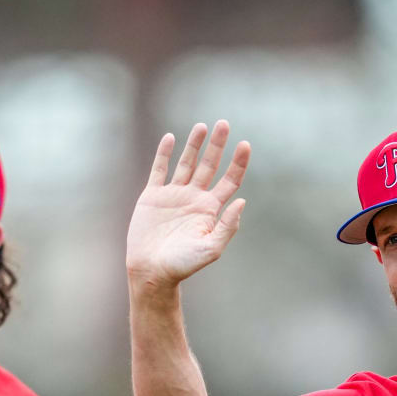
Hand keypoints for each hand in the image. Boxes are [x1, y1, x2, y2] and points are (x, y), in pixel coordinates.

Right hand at [126, 120, 250, 287]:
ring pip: (186, 163)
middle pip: (209, 165)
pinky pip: (159, 169)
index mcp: (210, 209)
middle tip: (224, 123)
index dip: (238, 162)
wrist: (152, 271)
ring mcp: (173, 195)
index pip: (229, 180)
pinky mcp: (152, 196)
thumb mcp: (211, 249)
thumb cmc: (183, 265)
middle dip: (217, 145)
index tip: (245, 144)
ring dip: (194, 144)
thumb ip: (227, 227)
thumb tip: (242, 201)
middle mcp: (194, 198)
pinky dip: (164, 153)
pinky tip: (170, 138)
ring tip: (202, 126)